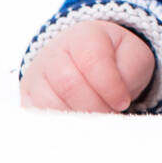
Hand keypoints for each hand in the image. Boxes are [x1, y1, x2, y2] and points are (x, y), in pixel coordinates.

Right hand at [19, 20, 154, 112]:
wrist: (90, 60)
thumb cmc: (115, 59)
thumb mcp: (133, 57)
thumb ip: (130, 72)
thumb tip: (116, 100)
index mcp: (84, 36)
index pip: (92, 61)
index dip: (110, 87)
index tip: (123, 102)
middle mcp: (54, 51)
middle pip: (69, 85)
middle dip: (96, 107)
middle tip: (110, 114)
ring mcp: (37, 74)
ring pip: (50, 103)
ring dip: (78, 119)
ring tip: (96, 119)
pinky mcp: (28, 97)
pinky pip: (37, 117)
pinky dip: (59, 126)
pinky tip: (77, 125)